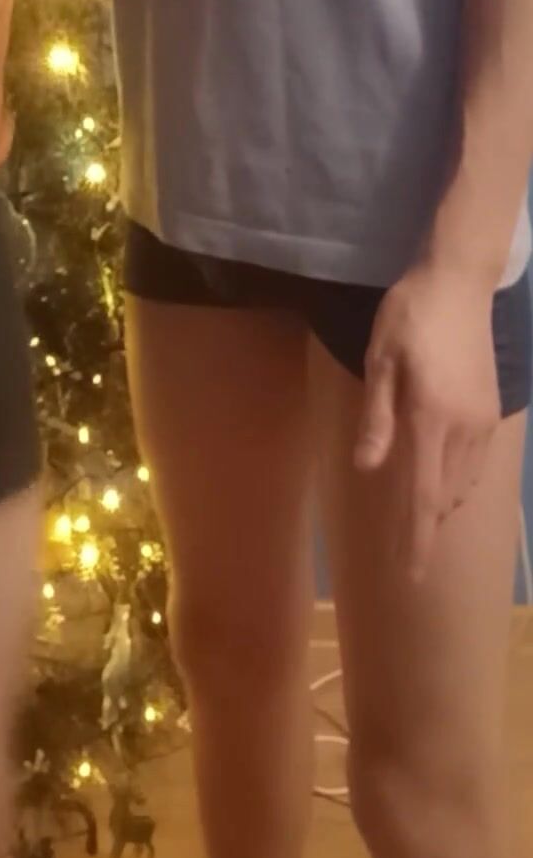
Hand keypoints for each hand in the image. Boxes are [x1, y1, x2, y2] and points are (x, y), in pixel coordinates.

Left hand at [354, 262, 500, 581]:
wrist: (459, 282)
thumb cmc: (409, 316)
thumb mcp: (379, 362)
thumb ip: (377, 418)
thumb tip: (368, 468)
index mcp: (432, 419)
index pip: (422, 494)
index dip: (416, 538)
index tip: (411, 576)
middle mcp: (464, 428)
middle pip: (445, 496)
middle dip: (426, 530)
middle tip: (406, 559)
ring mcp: (482, 420)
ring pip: (463, 482)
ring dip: (440, 506)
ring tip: (419, 525)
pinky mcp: (490, 409)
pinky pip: (474, 462)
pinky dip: (455, 482)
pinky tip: (440, 481)